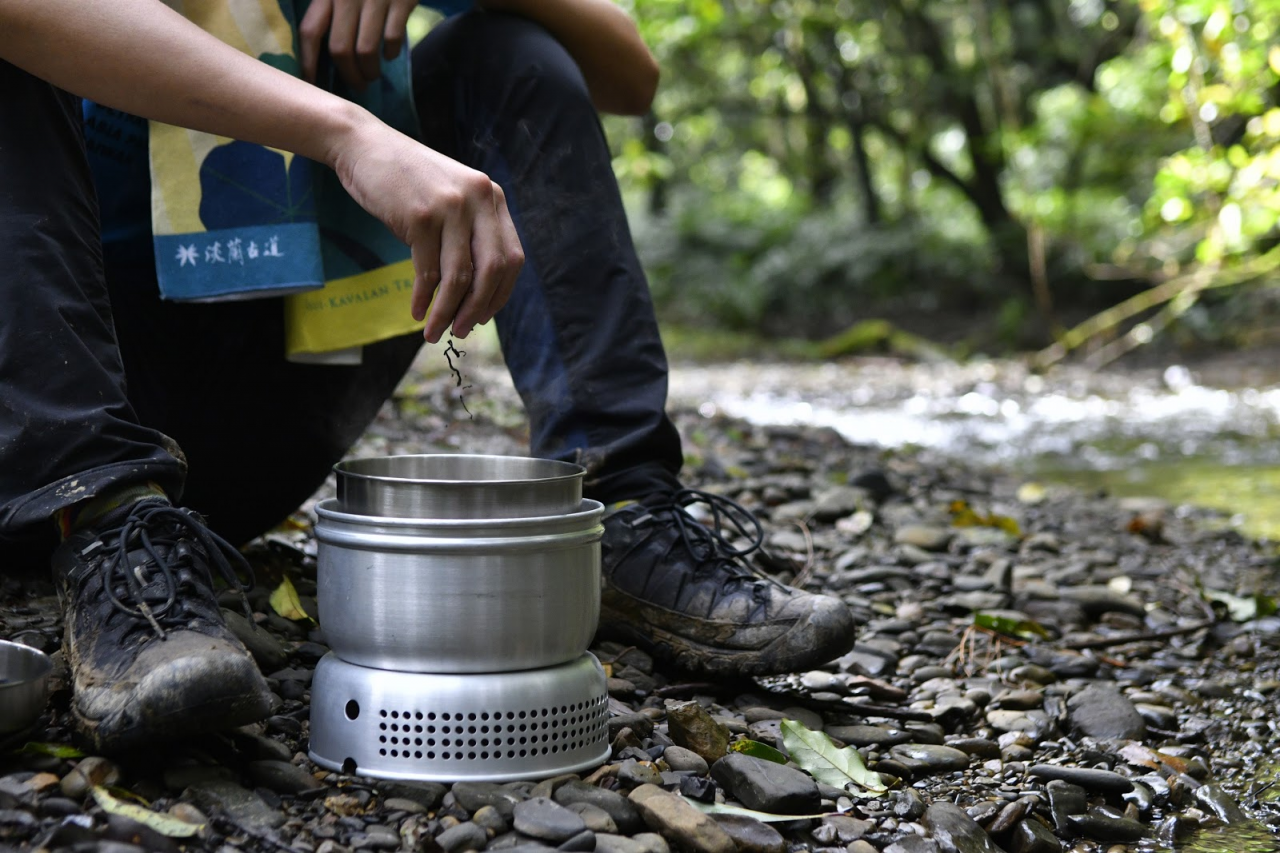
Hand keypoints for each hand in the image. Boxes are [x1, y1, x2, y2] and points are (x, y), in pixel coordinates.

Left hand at [299, 0, 417, 89]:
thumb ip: (326, 9)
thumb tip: (315, 52)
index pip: (310, 32)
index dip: (308, 62)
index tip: (311, 83)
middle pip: (340, 49)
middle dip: (348, 75)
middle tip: (356, 85)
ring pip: (366, 51)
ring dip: (369, 71)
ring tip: (372, 75)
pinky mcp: (400, 1)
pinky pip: (393, 38)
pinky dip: (391, 54)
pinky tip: (390, 56)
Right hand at [332, 121, 523, 342]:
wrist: (365, 146)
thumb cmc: (407, 182)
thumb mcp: (451, 198)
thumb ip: (469, 234)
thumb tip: (477, 297)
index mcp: (492, 197)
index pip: (512, 258)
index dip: (500, 294)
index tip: (483, 316)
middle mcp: (478, 199)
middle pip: (492, 271)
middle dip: (477, 309)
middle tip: (462, 332)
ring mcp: (450, 206)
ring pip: (458, 277)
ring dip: (447, 312)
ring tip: (434, 331)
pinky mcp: (420, 216)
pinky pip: (427, 272)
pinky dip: (422, 298)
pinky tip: (416, 311)